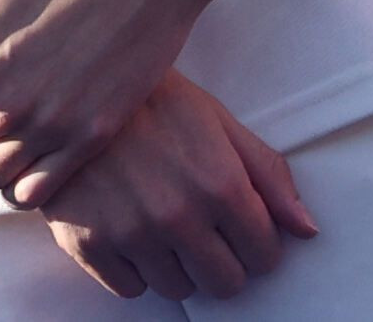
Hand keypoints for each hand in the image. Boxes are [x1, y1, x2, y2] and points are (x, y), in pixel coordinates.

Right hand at [33, 75, 316, 299]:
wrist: (65, 85)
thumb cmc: (149, 99)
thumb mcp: (216, 121)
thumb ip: (268, 174)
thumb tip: (307, 229)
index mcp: (219, 184)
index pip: (265, 256)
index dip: (256, 243)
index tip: (238, 228)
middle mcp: (178, 215)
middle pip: (225, 283)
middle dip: (220, 260)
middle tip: (201, 231)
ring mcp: (131, 232)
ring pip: (177, 289)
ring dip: (175, 264)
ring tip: (159, 224)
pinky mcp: (88, 243)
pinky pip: (130, 288)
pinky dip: (133, 268)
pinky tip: (127, 230)